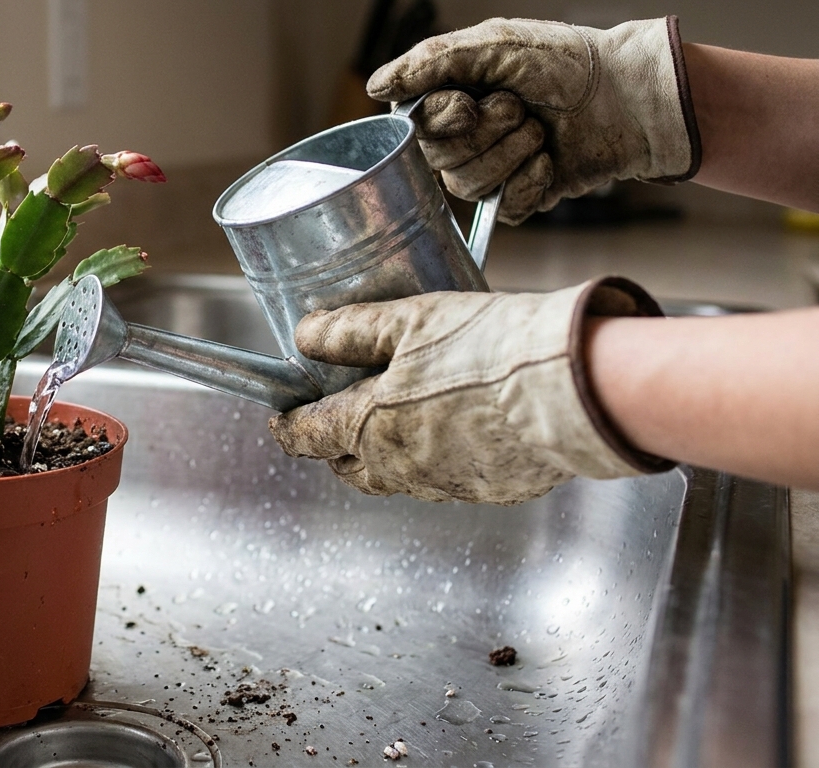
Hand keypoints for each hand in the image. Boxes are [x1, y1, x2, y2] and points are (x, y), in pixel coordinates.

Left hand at [268, 281, 672, 504]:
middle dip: (335, 445)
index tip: (281, 418)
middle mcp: (400, 468)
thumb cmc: (490, 349)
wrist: (576, 389)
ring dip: (385, 455)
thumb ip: (349, 330)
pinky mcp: (490, 490)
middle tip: (338, 416)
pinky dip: (436, 459)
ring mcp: (446, 485)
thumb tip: (305, 336)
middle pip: (348, 466)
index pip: (309, 436)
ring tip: (397, 420)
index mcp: (370, 428)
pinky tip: (454, 428)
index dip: (288, 426)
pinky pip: (446, 480)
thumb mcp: (408, 321)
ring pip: (397, 478)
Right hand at [368, 17, 701, 224]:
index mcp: (451, 98)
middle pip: (438, 159)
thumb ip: (431, 62)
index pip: (412, 127)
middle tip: (521, 108)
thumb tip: (375, 87)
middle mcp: (463, 136)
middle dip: (486, 133)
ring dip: (511, 153)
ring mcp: (491, 169)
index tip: (472, 102)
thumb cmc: (565, 62)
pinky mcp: (520, 197)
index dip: (441, 120)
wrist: (627, 97)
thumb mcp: (494, 44)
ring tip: (541, 132)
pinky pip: (502, 208)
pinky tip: (550, 162)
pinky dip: (530, 182)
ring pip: (467, 186)